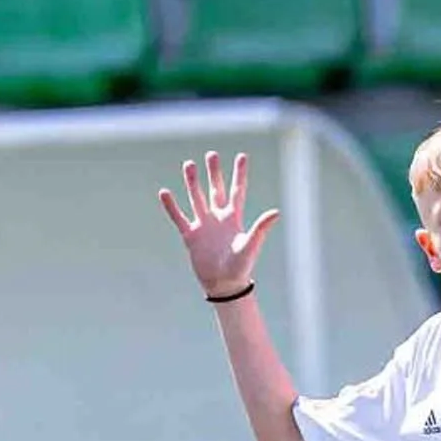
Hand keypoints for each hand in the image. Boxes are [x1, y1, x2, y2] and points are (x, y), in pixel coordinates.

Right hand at [158, 151, 280, 297]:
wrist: (224, 286)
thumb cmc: (240, 268)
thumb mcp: (251, 245)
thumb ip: (261, 227)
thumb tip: (276, 212)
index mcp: (234, 218)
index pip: (237, 190)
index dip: (239, 174)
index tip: (242, 156)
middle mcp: (218, 218)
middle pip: (216, 189)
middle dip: (214, 173)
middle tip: (211, 155)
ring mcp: (203, 226)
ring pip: (197, 198)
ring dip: (192, 183)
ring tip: (188, 164)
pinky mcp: (191, 237)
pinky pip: (179, 217)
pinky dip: (172, 206)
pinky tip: (164, 192)